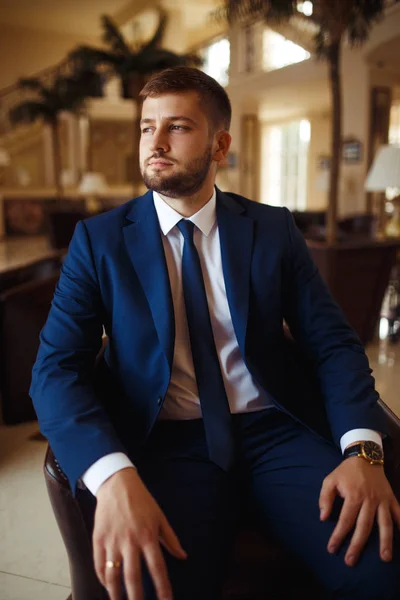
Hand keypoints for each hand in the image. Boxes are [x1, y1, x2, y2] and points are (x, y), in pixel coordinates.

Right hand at [93, 468, 186, 599]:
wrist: (117, 484)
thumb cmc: (141, 501)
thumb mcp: (160, 517)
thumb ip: (170, 538)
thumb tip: (183, 556)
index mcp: (148, 536)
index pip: (157, 568)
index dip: (162, 588)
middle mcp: (130, 541)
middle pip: (133, 577)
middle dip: (137, 598)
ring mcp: (112, 541)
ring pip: (113, 575)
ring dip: (116, 594)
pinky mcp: (98, 540)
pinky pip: (99, 565)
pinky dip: (102, 579)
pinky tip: (107, 586)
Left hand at [319, 457, 399, 566]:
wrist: (365, 456)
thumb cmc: (346, 471)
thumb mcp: (330, 480)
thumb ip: (325, 498)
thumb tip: (323, 517)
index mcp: (353, 495)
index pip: (345, 520)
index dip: (338, 536)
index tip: (332, 549)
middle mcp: (369, 500)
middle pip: (364, 526)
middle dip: (357, 545)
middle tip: (351, 561)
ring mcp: (382, 500)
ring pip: (385, 524)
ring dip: (385, 541)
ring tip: (385, 558)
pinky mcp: (391, 498)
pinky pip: (399, 513)